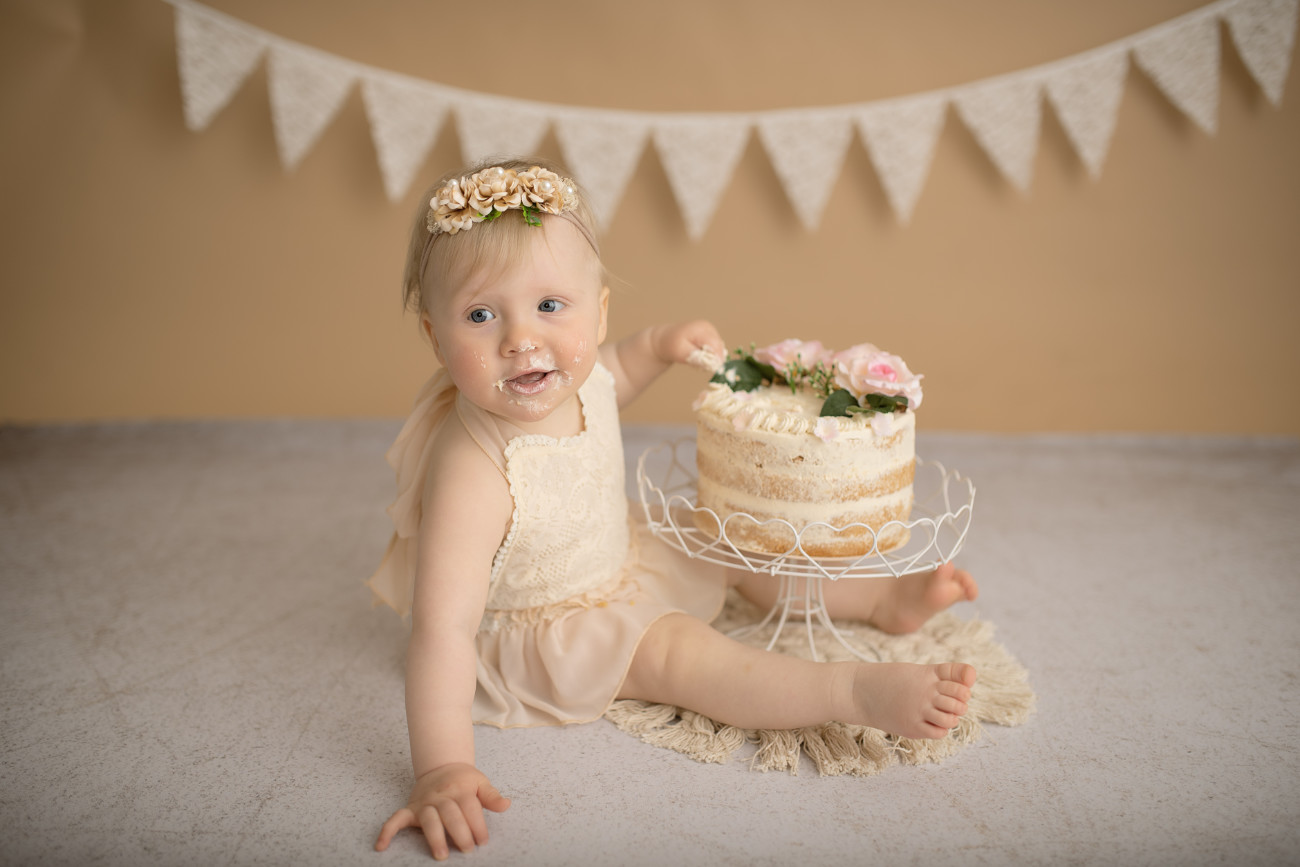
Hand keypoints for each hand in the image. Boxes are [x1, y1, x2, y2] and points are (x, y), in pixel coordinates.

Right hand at [374, 763, 510, 859]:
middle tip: (468, 850)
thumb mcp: (480, 783)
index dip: (478, 825)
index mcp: (460, 789)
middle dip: (460, 833)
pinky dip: (387, 832)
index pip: (470, 808)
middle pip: (451, 814)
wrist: (442, 766)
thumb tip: (506, 805)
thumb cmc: (464, 780)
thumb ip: (491, 796)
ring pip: (429, 819)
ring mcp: (425, 803)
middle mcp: (441, 796)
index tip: (483, 841)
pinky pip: (396, 819)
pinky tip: (381, 846)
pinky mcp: (411, 809)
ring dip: (435, 837)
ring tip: (441, 855)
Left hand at [654, 320, 726, 370]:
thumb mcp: (679, 352)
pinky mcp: (711, 339)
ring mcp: (712, 333)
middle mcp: (710, 329)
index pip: (716, 346)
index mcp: (703, 329)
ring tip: (696, 361)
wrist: (666, 340)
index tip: (712, 370)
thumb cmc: (671, 345)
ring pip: (718, 352)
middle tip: (699, 366)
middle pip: (719, 349)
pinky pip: (715, 352)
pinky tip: (698, 358)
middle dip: (713, 360)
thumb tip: (710, 364)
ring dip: (711, 360)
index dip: (717, 359)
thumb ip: (694, 357)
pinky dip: (709, 358)